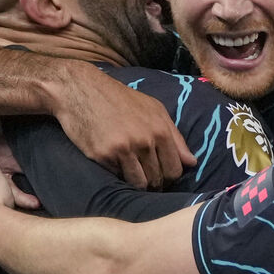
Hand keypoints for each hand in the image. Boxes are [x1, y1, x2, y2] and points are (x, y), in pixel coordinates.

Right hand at [51, 65, 194, 189]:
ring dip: (137, 183)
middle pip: (158, 180)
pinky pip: (117, 177)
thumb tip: (192, 163)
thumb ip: (175, 137)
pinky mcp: (102, 156)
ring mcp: (123, 149)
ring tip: (132, 173)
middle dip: (154, 183)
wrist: (82, 90)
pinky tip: (114, 162)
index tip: (162, 175)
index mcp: (160, 130)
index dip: (169, 177)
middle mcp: (144, 141)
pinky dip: (118, 174)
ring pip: (139, 184)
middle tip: (146, 176)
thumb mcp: (154, 110)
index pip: (175, 170)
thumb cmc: (121, 99)